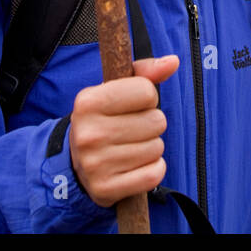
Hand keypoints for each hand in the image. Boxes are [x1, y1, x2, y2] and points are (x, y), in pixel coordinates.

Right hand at [68, 54, 178, 208]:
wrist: (76, 163)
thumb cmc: (104, 119)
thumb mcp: (115, 90)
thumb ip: (145, 72)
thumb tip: (173, 61)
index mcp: (87, 102)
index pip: (147, 91)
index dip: (146, 97)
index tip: (132, 105)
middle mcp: (88, 133)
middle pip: (157, 121)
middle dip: (151, 124)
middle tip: (131, 129)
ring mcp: (95, 164)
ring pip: (157, 148)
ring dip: (151, 147)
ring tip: (131, 147)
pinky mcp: (106, 189)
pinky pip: (154, 174)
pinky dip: (153, 170)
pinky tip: (135, 166)